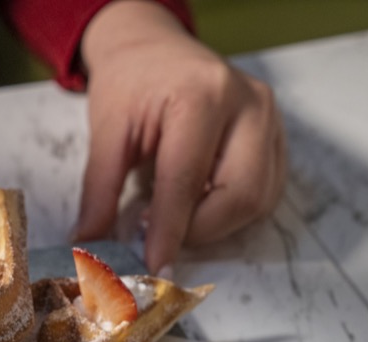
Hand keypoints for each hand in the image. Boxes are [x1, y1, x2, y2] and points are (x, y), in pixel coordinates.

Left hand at [74, 0, 285, 273]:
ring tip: (174, 213)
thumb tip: (91, 246)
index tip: (153, 265)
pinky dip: (230, 211)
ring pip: (258, 200)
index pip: (187, 180)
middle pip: (240, 196)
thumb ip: (100, 193)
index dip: (169, 231)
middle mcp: (248, 105)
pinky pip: (265, 192)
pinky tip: (197, 202)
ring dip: (215, 223)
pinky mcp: (276, 135)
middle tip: (158, 236)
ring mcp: (270, 119)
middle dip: (199, 231)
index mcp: (202, 96)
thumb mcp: (106, 132)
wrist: (152, 48)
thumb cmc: (130, 84)